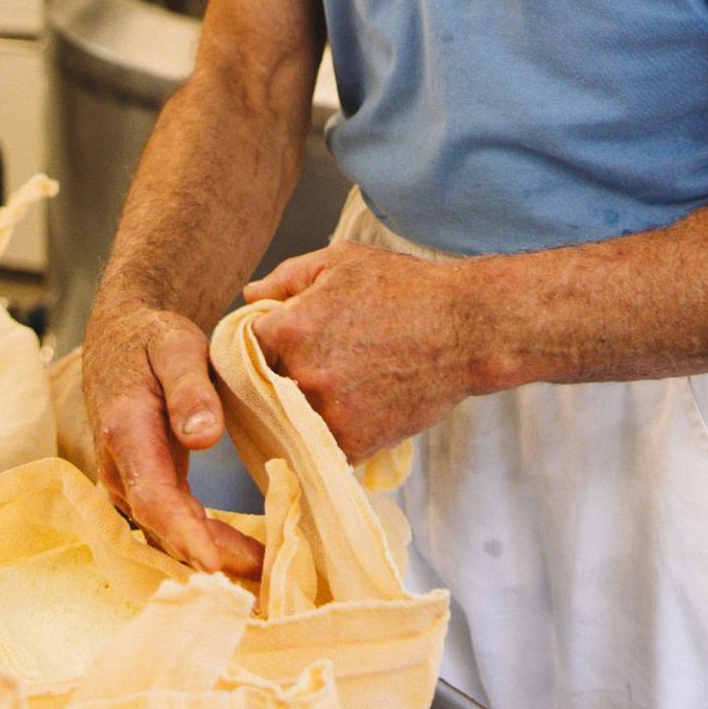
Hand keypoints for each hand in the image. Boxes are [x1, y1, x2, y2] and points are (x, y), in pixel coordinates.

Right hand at [74, 304, 264, 579]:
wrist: (121, 337)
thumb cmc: (152, 338)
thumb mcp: (175, 346)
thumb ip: (190, 389)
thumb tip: (204, 437)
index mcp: (126, 431)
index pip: (153, 495)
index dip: (184, 534)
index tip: (217, 564)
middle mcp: (119, 467)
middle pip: (163, 526)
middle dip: (212, 558)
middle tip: (266, 580)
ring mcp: (128, 482)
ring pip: (167, 532)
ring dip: (212, 557)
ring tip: (266, 577)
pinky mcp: (143, 488)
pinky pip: (172, 524)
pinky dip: (206, 543)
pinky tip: (247, 559)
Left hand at [243, 243, 492, 461]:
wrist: (468, 331)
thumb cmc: (405, 289)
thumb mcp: (339, 262)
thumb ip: (284, 278)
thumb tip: (248, 295)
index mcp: (288, 329)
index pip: (239, 350)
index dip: (252, 349)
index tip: (267, 350)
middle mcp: (301, 375)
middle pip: (260, 389)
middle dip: (272, 380)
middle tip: (298, 372)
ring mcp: (328, 414)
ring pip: (289, 421)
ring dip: (299, 411)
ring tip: (329, 391)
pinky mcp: (355, 444)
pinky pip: (323, 445)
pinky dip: (330, 433)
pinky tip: (350, 411)